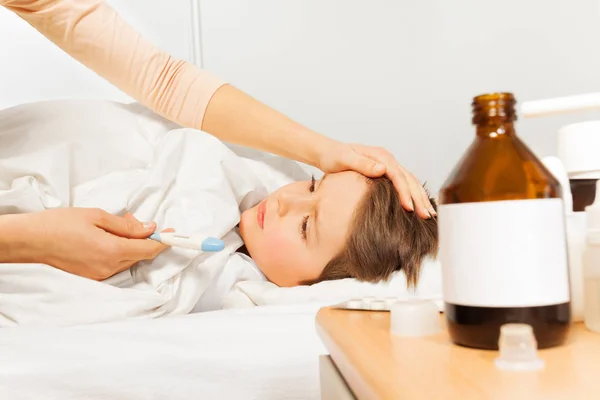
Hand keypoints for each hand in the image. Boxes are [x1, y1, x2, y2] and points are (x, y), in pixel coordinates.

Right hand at [21, 208, 171, 279]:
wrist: (29, 241)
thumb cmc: (59, 224)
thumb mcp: (96, 216)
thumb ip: (126, 226)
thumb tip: (149, 229)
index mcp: (111, 251)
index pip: (148, 251)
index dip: (163, 242)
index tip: (173, 234)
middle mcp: (108, 268)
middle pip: (139, 256)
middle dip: (142, 238)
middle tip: (133, 220)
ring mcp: (99, 275)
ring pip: (127, 260)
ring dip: (129, 244)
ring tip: (115, 226)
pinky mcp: (91, 277)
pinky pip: (114, 265)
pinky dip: (117, 252)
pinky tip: (106, 238)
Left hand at [317, 142, 435, 217]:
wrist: (328, 152)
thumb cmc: (333, 156)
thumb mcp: (344, 159)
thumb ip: (362, 163)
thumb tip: (382, 169)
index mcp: (381, 156)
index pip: (398, 176)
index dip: (405, 192)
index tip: (410, 208)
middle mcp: (388, 160)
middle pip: (409, 180)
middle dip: (419, 198)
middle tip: (427, 215)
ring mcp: (388, 165)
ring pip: (410, 182)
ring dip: (420, 197)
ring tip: (430, 214)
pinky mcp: (386, 172)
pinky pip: (404, 183)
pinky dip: (413, 195)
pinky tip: (418, 205)